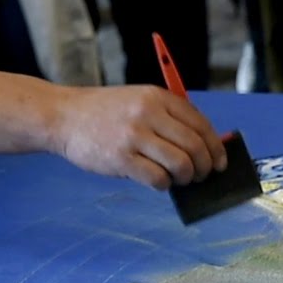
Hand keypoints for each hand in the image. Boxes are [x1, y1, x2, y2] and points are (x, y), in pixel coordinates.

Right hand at [51, 86, 228, 189]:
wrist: (63, 116)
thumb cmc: (106, 113)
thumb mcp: (140, 101)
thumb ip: (170, 118)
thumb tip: (207, 146)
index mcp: (158, 97)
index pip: (202, 125)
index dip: (216, 148)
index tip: (219, 162)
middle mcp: (148, 113)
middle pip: (196, 147)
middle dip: (205, 167)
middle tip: (200, 175)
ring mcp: (134, 136)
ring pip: (181, 164)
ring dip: (186, 177)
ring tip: (179, 179)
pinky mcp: (121, 158)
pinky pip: (158, 178)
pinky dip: (164, 185)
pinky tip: (157, 181)